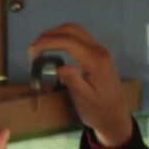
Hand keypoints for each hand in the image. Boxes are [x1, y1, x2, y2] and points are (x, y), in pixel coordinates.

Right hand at [30, 22, 134, 148]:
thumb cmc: (98, 111)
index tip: (32, 52)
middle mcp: (99, 50)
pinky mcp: (97, 53)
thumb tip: (59, 67)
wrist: (116, 118)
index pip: (68, 41)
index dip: (47, 42)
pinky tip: (54, 48)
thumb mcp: (84, 100)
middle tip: (33, 50)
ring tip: (40, 48)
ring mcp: (100, 50)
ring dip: (56, 34)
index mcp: (96, 61)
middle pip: (72, 30)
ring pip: (76, 30)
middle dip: (49, 35)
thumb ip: (73, 81)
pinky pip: (79, 37)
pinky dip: (63, 38)